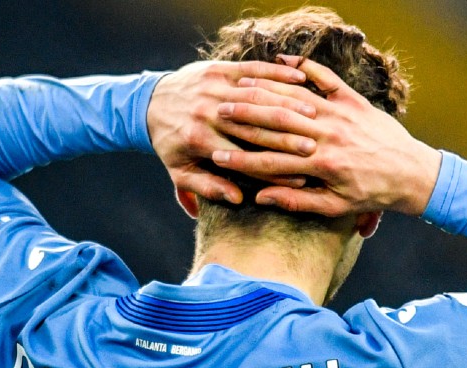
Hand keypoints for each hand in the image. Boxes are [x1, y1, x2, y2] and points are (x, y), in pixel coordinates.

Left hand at [147, 60, 320, 203]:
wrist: (150, 104)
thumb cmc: (171, 144)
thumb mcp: (181, 172)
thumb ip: (207, 188)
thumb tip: (236, 199)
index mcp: (201, 141)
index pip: (245, 159)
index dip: (274, 170)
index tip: (301, 180)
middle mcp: (208, 113)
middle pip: (257, 127)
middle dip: (288, 138)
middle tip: (316, 148)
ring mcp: (214, 88)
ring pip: (260, 97)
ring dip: (289, 106)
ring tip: (316, 118)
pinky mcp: (220, 69)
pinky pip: (254, 70)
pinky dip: (278, 74)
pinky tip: (301, 81)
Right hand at [208, 55, 441, 216]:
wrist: (412, 172)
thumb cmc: (371, 194)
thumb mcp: (335, 206)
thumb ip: (296, 200)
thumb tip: (260, 196)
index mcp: (321, 166)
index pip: (271, 162)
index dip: (240, 161)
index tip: (216, 157)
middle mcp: (329, 136)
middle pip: (276, 125)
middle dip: (244, 121)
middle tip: (217, 114)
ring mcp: (341, 114)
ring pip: (294, 99)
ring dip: (265, 92)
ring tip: (239, 89)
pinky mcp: (353, 99)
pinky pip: (324, 78)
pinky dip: (303, 68)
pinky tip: (282, 61)